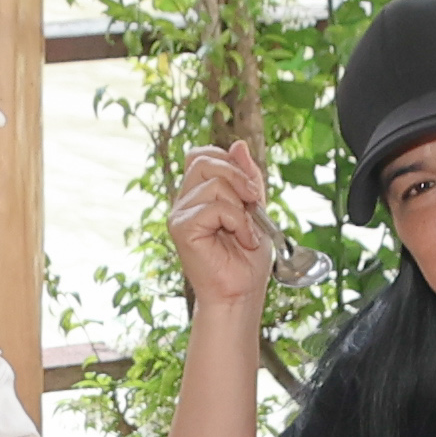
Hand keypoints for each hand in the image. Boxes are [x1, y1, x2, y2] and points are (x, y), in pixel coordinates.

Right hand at [168, 140, 272, 319]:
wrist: (242, 291)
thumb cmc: (247, 258)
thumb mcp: (255, 208)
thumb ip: (247, 177)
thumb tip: (238, 144)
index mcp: (198, 194)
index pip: (201, 154)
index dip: (227, 161)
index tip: (250, 189)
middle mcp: (185, 201)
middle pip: (204, 160)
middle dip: (238, 177)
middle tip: (253, 204)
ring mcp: (180, 214)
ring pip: (214, 184)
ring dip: (241, 208)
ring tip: (246, 232)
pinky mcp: (181, 228)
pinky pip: (214, 207)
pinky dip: (237, 222)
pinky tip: (242, 239)